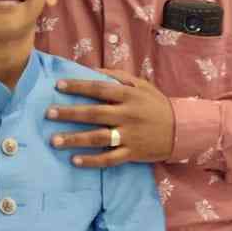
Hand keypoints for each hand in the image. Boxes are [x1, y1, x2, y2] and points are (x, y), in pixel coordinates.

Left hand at [48, 69, 173, 168]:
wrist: (182, 129)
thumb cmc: (156, 104)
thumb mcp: (141, 85)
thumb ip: (118, 76)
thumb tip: (92, 70)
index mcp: (129, 95)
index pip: (99, 88)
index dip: (78, 86)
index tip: (58, 85)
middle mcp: (128, 115)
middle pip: (94, 113)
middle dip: (70, 113)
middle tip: (49, 114)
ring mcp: (130, 135)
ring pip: (98, 138)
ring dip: (75, 139)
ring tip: (54, 140)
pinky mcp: (132, 153)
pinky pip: (109, 158)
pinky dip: (92, 161)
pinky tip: (75, 160)